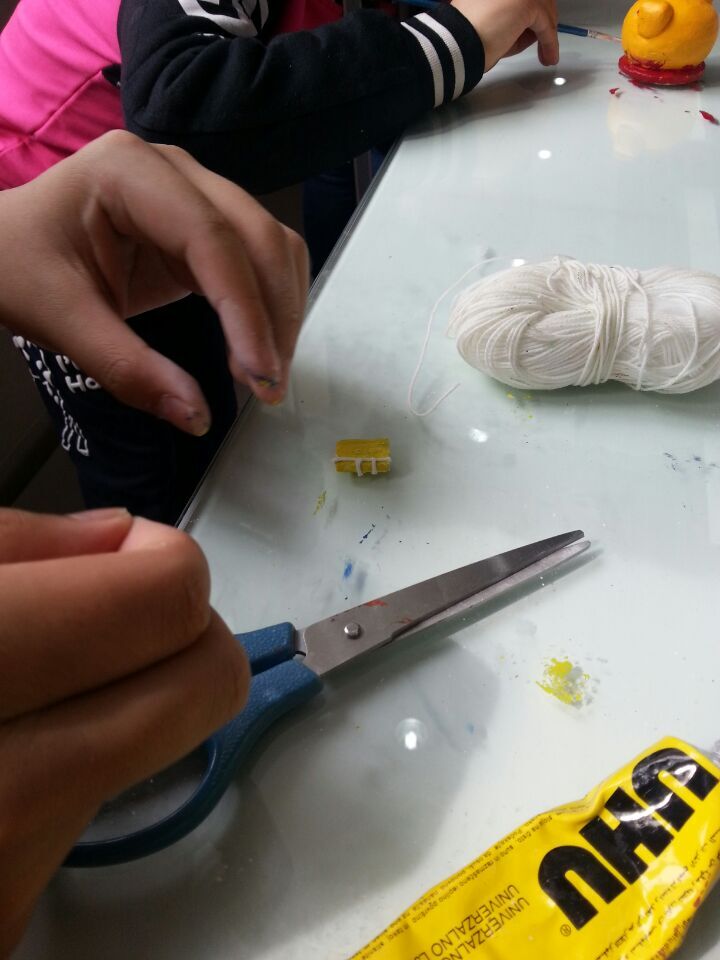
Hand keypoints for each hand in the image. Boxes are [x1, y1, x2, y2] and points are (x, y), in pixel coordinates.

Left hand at [0, 131, 308, 436]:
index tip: (260, 374)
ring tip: (265, 375)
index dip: (246, 310)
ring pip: (270, 246)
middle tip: (268, 387)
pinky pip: (257, 261)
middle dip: (273, 314)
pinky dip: (267, 307)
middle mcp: (175, 172)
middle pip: (257, 236)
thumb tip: (196, 417)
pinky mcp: (203, 226)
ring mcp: (194, 194)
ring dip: (280, 312)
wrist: (4, 250)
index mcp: (129, 172)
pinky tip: (255, 350)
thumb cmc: (17, 269)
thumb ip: (128, 369)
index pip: (212, 239)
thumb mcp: (59, 320)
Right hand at [0, 507, 249, 953]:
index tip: (124, 553)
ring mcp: (16, 868)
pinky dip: (84, 756)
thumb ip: (14, 546)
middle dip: (183, 629)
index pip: (168, 600)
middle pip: (212, 681)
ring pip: (166, 745)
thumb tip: (117, 537)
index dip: (160, 559)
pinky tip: (19, 740)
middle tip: (110, 614)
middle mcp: (8, 785)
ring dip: (136, 692)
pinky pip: (101, 805)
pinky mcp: (15, 910)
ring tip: (54, 676)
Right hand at [452, 0, 558, 70]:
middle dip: (543, 21)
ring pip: (543, 9)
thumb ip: (510, 19)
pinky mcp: (526, 3)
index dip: (532, 11)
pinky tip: (548, 55)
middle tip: (545, 41)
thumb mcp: (491, 22)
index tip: (535, 27)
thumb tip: (531, 29)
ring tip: (546, 54)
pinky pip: (545, 24)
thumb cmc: (465, 37)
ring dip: (547, 33)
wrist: (457, 44)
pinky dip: (549, 42)